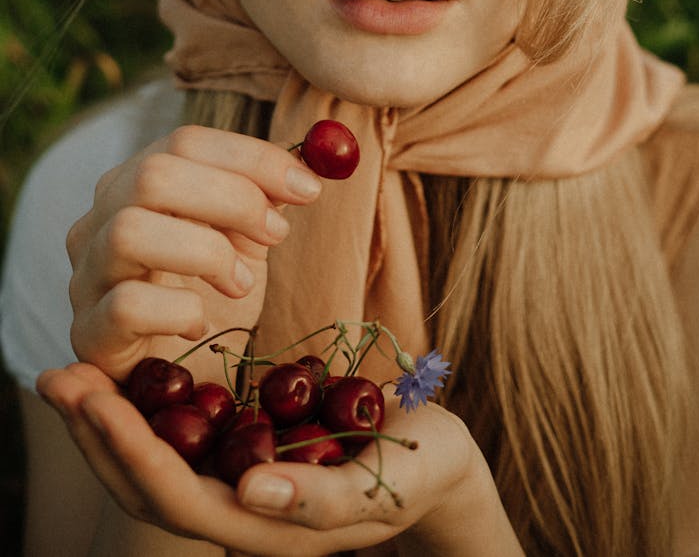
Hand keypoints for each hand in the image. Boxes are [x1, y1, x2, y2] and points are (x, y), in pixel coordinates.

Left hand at [37, 363, 518, 556]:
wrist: (439, 462)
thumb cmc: (421, 469)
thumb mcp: (386, 483)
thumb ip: (321, 499)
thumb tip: (249, 493)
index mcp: (265, 527)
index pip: (176, 495)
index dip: (130, 448)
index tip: (95, 395)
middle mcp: (239, 511)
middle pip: (146, 485)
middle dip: (98, 434)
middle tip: (56, 377)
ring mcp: (239, 483)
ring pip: (155, 462)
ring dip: (109, 422)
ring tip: (71, 374)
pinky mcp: (246, 452)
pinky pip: (181, 437)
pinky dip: (145, 408)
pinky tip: (127, 374)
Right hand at [66, 126, 322, 381]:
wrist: (175, 373)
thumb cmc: (207, 292)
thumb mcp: (241, 237)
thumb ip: (264, 197)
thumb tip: (309, 164)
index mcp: (135, 182)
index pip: (185, 141)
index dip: (252, 158)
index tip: (308, 188)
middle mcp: (99, 219)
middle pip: (153, 175)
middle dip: (232, 199)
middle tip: (276, 234)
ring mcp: (87, 274)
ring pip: (128, 232)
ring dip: (205, 252)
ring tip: (241, 284)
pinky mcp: (88, 332)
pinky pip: (126, 305)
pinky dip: (178, 309)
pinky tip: (202, 324)